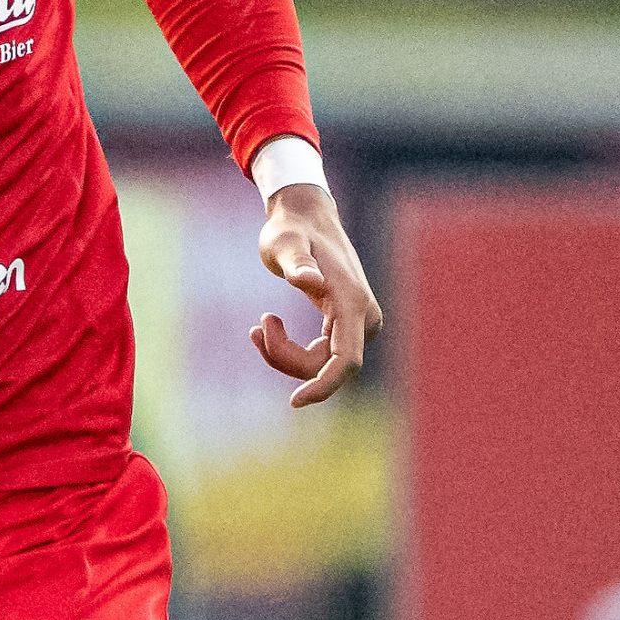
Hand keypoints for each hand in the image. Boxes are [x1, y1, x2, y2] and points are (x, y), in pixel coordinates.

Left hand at [253, 183, 380, 409]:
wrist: (306, 217)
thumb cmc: (291, 229)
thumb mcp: (284, 242)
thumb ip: (295, 260)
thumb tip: (308, 280)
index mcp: (352, 302)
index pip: (346, 360)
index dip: (323, 385)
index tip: (294, 402)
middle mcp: (364, 316)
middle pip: (326, 366)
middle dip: (285, 358)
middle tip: (255, 329)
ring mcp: (358, 322)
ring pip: (321, 364)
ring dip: (284, 354)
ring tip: (259, 326)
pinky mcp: (347, 325)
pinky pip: (320, 355)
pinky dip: (290, 350)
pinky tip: (266, 327)